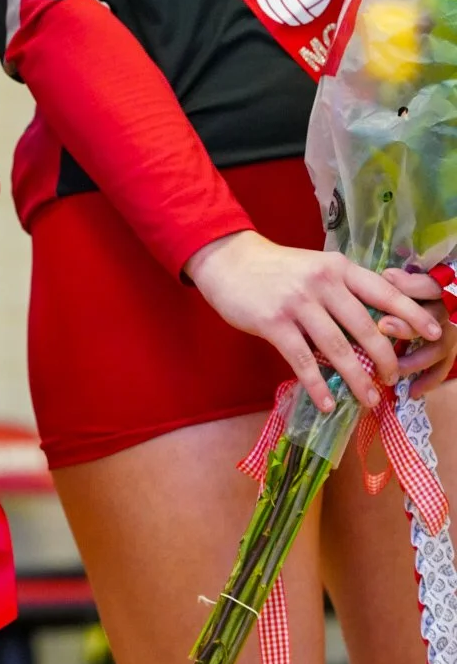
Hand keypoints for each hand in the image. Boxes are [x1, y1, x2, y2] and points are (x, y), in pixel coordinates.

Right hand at [185, 231, 443, 413]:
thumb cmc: (277, 269)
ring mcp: (297, 302)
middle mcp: (322, 283)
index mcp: (337, 268)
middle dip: (386, 358)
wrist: (228, 261)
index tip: (434, 333)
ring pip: (337, 347)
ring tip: (370, 399)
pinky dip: (318, 385)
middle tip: (395, 379)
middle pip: (365, 326)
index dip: (412, 313)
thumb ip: (343, 289)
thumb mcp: (316, 268)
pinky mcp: (273, 322)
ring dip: (358, 378)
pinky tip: (327, 402)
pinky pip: (302, 360)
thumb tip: (379, 322)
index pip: (383, 291)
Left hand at [379, 269, 456, 397]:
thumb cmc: (415, 288)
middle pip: (433, 318)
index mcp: (440, 288)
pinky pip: (444, 367)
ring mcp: (453, 332)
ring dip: (416, 359)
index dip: (410, 286)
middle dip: (407, 325)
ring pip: (439, 348)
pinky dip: (429, 381)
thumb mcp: (411, 279)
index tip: (387, 281)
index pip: (430, 286)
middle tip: (383, 327)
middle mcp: (450, 310)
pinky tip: (413, 391)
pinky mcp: (452, 349)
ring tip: (393, 368)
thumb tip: (388, 277)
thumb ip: (403, 281)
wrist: (439, 306)